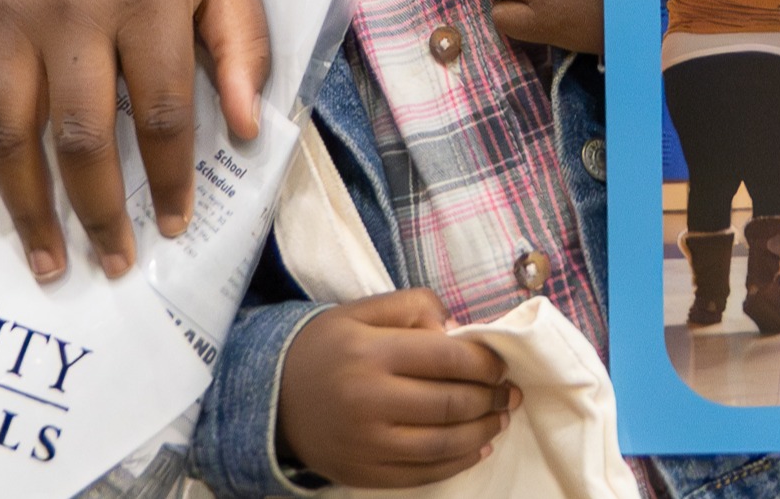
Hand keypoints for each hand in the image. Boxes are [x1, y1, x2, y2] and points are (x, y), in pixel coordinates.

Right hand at [0, 0, 269, 281]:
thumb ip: (242, 44)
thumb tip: (242, 130)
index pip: (160, 114)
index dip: (168, 180)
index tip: (173, 227)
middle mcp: (68, 11)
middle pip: (80, 137)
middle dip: (97, 213)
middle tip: (112, 265)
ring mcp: (6, 15)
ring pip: (11, 133)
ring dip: (27, 210)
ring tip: (46, 266)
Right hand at [277, 291, 517, 487]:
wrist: (271, 397)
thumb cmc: (325, 348)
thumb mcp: (360, 311)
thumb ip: (413, 306)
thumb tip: (458, 330)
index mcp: (370, 352)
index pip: (448, 357)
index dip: (486, 362)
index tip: (500, 364)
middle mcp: (369, 400)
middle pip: (451, 402)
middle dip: (491, 398)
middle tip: (508, 392)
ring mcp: (367, 442)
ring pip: (444, 443)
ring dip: (483, 431)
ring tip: (499, 418)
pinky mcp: (364, 472)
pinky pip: (423, 473)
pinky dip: (458, 462)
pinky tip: (476, 447)